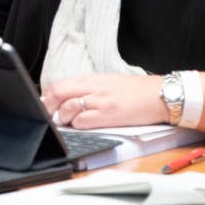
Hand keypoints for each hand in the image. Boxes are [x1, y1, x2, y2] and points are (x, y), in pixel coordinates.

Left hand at [40, 73, 166, 129]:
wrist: (158, 95)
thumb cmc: (134, 92)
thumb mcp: (107, 83)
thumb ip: (87, 88)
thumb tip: (66, 99)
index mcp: (91, 78)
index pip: (59, 85)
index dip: (47, 98)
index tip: (45, 107)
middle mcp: (93, 87)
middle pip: (58, 94)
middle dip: (48, 108)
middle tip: (49, 117)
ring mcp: (100, 101)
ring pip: (68, 107)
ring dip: (63, 117)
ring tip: (68, 122)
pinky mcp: (108, 115)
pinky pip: (83, 121)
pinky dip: (77, 125)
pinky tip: (83, 125)